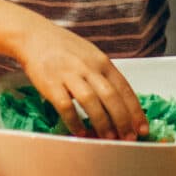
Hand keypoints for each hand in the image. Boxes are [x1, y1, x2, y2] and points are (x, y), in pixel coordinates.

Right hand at [14, 19, 146, 140]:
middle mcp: (88, 67)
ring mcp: (69, 75)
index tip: (142, 128)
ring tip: (108, 139)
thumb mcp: (91, 55)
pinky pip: (65, 106)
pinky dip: (74, 122)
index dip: (135, 110)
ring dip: (102, 123)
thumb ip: (104, 75)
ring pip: (91, 102)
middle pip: (111, 97)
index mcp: (102, 62)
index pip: (124, 88)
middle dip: (122, 120)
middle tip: (128, 138)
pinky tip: (80, 133)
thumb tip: (120, 103)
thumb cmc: (64, 48)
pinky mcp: (51, 83)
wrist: (34, 36)